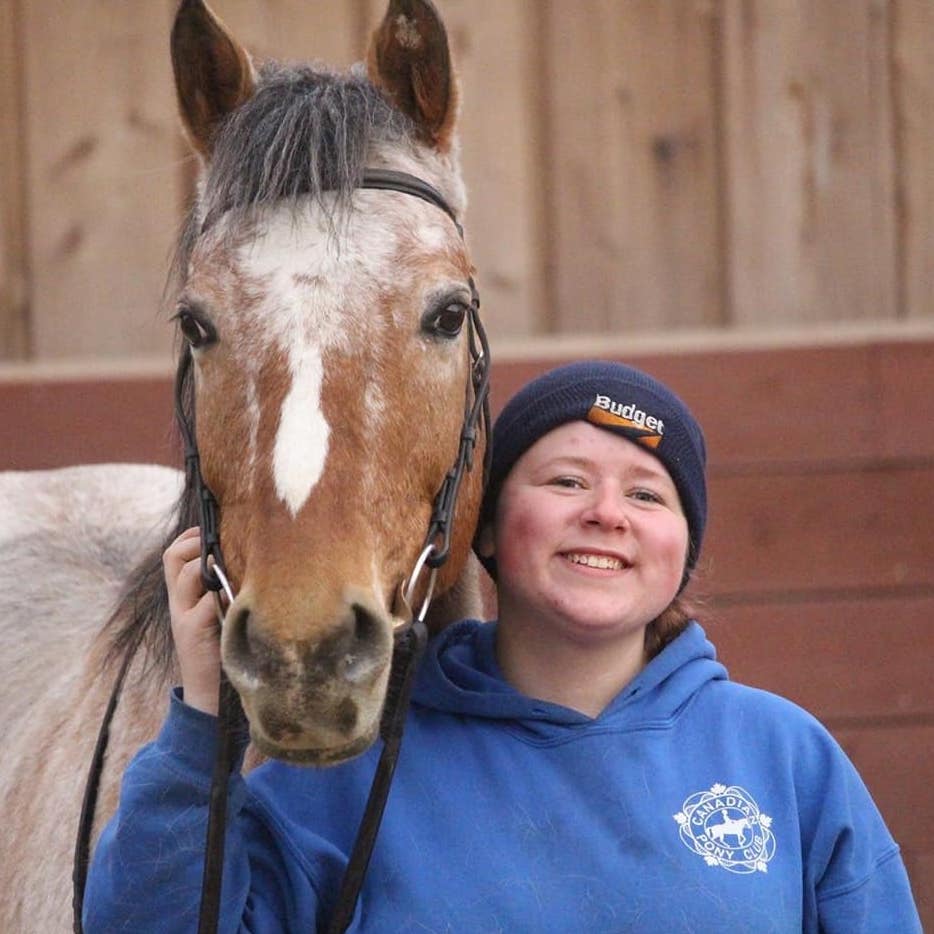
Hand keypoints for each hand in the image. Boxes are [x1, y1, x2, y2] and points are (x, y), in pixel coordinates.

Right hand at [164, 527, 220, 714]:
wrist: (207, 693)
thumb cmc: (220, 649)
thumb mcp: (217, 613)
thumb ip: (221, 590)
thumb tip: (243, 560)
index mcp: (182, 596)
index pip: (174, 554)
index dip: (191, 537)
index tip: (212, 530)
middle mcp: (178, 602)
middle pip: (173, 556)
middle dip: (195, 543)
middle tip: (218, 543)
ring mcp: (182, 616)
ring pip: (188, 574)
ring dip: (211, 565)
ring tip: (229, 566)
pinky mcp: (193, 630)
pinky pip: (206, 600)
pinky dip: (221, 594)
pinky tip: (235, 597)